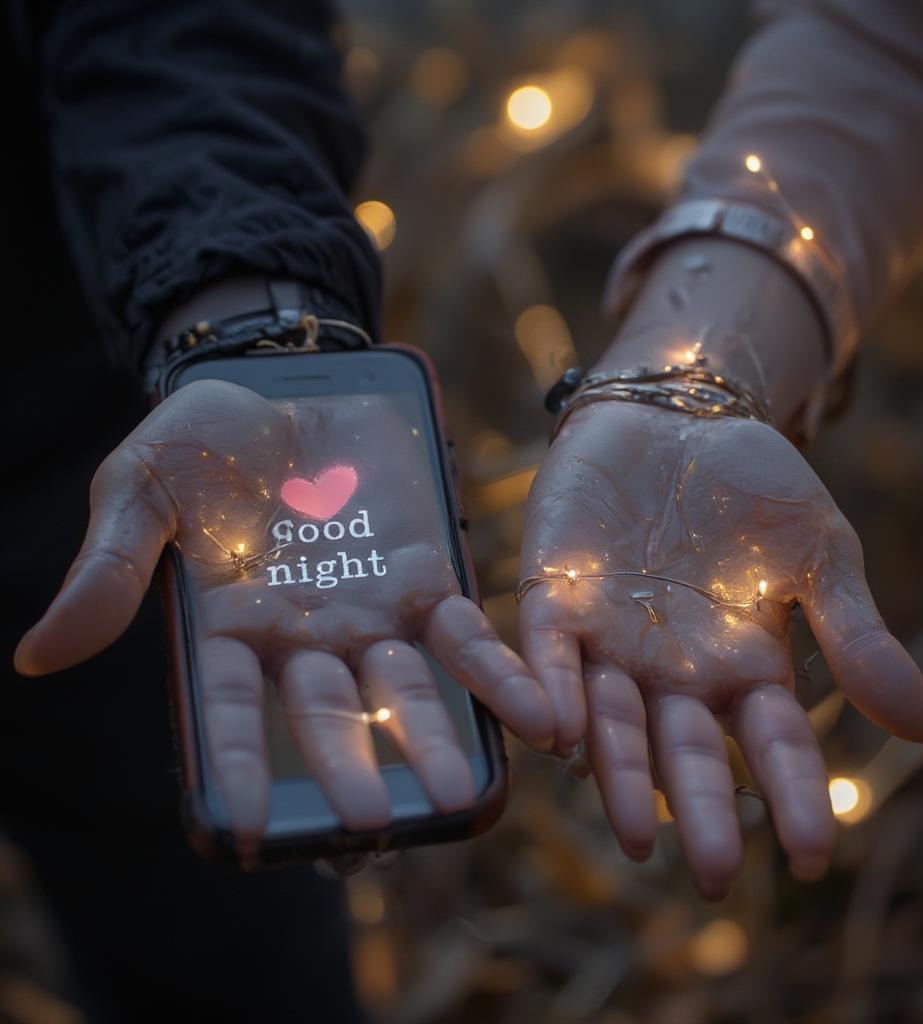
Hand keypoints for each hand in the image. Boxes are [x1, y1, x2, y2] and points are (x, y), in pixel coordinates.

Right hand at [16, 379, 553, 849]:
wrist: (283, 386)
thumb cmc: (200, 440)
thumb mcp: (141, 489)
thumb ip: (108, 567)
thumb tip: (38, 655)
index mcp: (230, 629)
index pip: (228, 709)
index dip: (234, 761)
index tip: (242, 826)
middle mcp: (304, 640)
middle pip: (327, 715)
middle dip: (350, 764)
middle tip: (375, 823)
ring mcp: (370, 614)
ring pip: (405, 690)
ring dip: (434, 738)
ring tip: (463, 794)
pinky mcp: (426, 579)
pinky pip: (466, 637)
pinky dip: (497, 675)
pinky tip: (538, 717)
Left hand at [519, 401, 922, 897]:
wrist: (677, 417)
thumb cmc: (753, 486)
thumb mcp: (819, 553)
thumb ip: (857, 635)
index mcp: (744, 664)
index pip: (772, 743)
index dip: (791, 796)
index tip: (810, 858)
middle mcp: (674, 669)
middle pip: (688, 749)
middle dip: (701, 807)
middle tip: (712, 875)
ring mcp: (610, 639)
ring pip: (612, 720)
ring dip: (619, 775)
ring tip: (632, 835)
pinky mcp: (555, 597)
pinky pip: (547, 655)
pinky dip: (550, 691)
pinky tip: (559, 733)